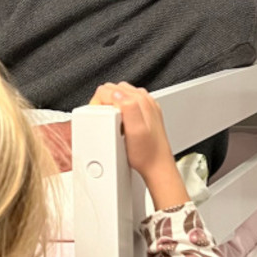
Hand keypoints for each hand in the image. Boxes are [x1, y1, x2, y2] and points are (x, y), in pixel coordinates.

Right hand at [90, 82, 188, 208]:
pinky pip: (126, 104)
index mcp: (140, 101)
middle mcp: (145, 100)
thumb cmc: (145, 154)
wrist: (156, 167)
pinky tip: (120, 125)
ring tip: (113, 124)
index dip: (99, 101)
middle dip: (104, 103)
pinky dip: (118, 111)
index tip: (100, 116)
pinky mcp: (145, 113)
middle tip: (106, 121)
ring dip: (111, 106)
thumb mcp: (135, 130)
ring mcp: (146, 106)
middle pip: (113, 89)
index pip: (109, 89)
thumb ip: (128, 107)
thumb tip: (116, 93)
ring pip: (119, 95)